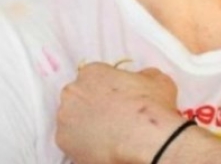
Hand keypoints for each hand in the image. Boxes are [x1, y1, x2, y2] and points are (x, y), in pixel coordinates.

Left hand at [55, 62, 186, 163]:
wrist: (146, 139)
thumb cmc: (152, 108)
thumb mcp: (157, 80)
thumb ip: (144, 74)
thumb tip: (143, 77)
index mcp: (91, 72)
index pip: (93, 78)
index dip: (106, 89)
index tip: (116, 100)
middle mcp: (72, 92)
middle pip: (78, 98)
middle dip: (92, 107)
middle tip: (111, 118)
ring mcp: (65, 117)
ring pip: (73, 121)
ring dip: (86, 126)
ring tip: (108, 136)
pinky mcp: (63, 141)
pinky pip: (72, 142)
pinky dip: (84, 145)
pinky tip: (103, 148)